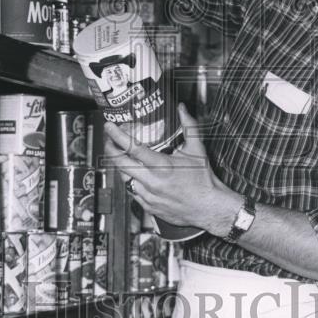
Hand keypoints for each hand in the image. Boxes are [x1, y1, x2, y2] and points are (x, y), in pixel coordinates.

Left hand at [104, 103, 240, 234]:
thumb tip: (182, 109)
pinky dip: (132, 182)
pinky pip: (133, 192)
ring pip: (124, 179)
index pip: (133, 148)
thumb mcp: (197, 149)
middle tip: (109, 141)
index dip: (117, 136)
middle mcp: (152, 182)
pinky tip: (136, 176)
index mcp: (162, 166)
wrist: (208, 207)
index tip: (110, 127)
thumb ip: (189, 126)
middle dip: (111, 150)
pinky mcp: (149, 207)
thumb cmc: (203, 180)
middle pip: (120, 164)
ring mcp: (148, 196)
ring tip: (121, 157)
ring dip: (121, 167)